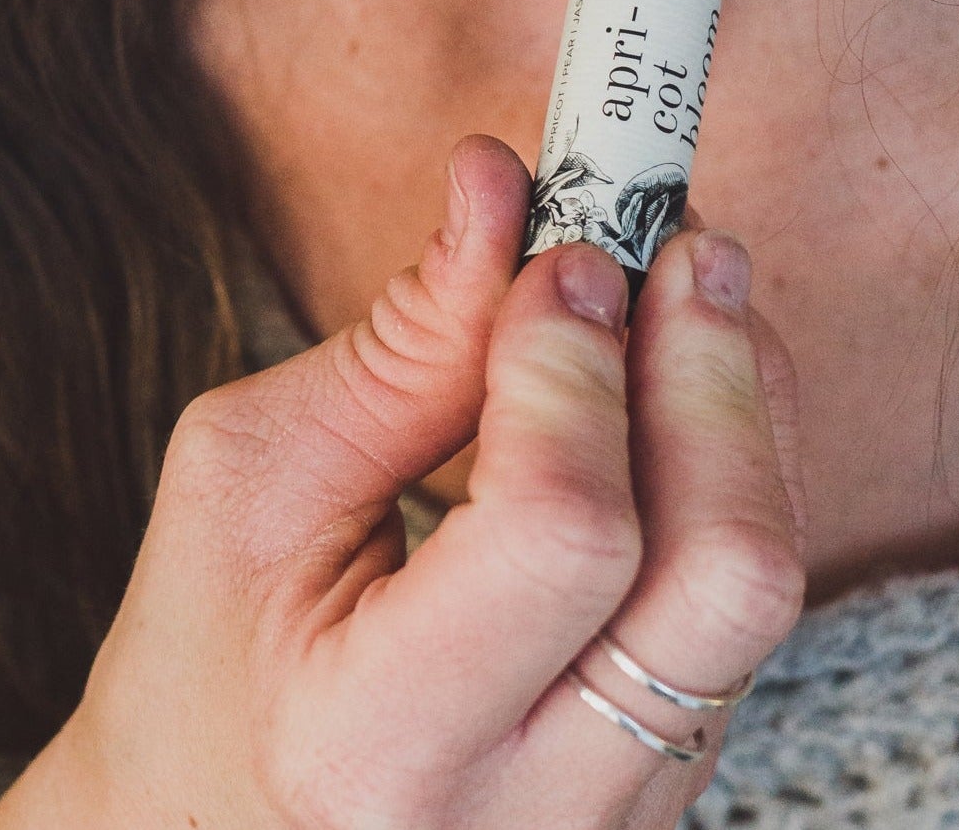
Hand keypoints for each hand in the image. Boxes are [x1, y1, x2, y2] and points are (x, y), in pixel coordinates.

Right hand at [0, 137, 804, 829]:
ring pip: (755, 590)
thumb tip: (501, 192)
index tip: (556, 250)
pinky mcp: (665, 777)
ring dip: (737, 402)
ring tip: (678, 282)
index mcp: (383, 742)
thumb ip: (399, 344)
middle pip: (722, 577)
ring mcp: (619, 812)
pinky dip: (723, 465)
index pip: (560, 537)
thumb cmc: (203, 649)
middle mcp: (535, 812)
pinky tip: (668, 382)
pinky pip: (735, 608)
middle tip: (672, 237)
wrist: (214, 819)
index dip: (574, 366)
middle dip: (711, 371)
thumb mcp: (251, 478)